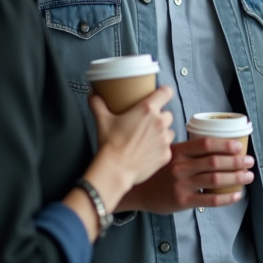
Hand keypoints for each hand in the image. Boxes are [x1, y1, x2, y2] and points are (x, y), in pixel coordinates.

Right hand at [68, 86, 175, 239]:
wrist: (115, 170)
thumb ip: (98, 104)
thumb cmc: (110, 143)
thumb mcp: (102, 120)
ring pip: (169, 131)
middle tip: (146, 124)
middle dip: (160, 118)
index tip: (160, 96)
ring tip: (147, 139)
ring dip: (162, 133)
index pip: (166, 92)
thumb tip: (93, 94)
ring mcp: (165, 139)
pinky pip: (166, 148)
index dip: (164, 93)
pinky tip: (147, 153)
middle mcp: (160, 122)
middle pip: (167, 114)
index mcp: (148, 110)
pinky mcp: (166, 154)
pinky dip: (159, 149)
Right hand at [117, 136, 254, 214]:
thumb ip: (187, 148)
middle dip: (236, 161)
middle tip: (250, 161)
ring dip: (235, 177)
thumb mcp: (168, 153)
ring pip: (215, 179)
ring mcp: (181, 184)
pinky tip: (237, 194)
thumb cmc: (157, 170)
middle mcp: (180, 166)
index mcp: (178, 151)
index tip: (238, 146)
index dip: (224, 144)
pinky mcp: (182, 200)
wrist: (137, 191)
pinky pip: (209, 199)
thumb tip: (215, 142)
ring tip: (248, 176)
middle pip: (214, 161)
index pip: (205, 144)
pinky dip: (226, 197)